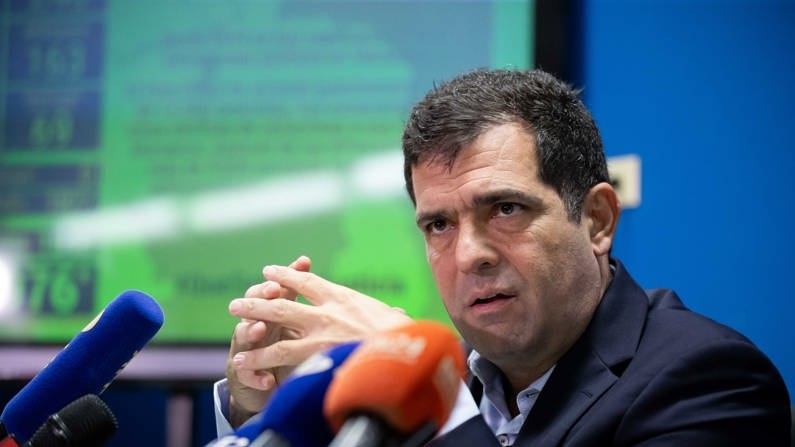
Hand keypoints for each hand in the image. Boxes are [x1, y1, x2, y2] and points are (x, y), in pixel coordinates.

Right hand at [225, 255, 310, 426]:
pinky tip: (267, 380)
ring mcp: (244, 350)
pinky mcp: (241, 376)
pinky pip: (245, 374)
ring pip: (243, 336)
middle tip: (273, 290)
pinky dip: (255, 375)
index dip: (277, 280)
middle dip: (262, 297)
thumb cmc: (288, 348)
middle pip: (253, 307)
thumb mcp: (298, 321)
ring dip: (251, 331)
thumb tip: (305, 259)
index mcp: (269, 313)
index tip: (294, 269)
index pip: (267, 290)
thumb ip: (302, 294)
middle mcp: (254, 327)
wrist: (272, 384)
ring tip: (260, 328)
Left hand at [227, 263, 412, 384]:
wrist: (405, 350)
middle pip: (284, 300)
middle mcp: (327, 311)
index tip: (270, 271)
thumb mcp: (395, 319)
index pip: (308, 282)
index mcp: (344, 298)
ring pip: (276, 325)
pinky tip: (243, 361)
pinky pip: (280, 355)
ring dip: (252, 325)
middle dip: (259, 300)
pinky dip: (259, 359)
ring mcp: (319, 332)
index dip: (287, 275)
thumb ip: (389, 315)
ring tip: (235, 327)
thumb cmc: (406, 337)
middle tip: (238, 302)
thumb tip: (398, 314)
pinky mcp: (316, 354)